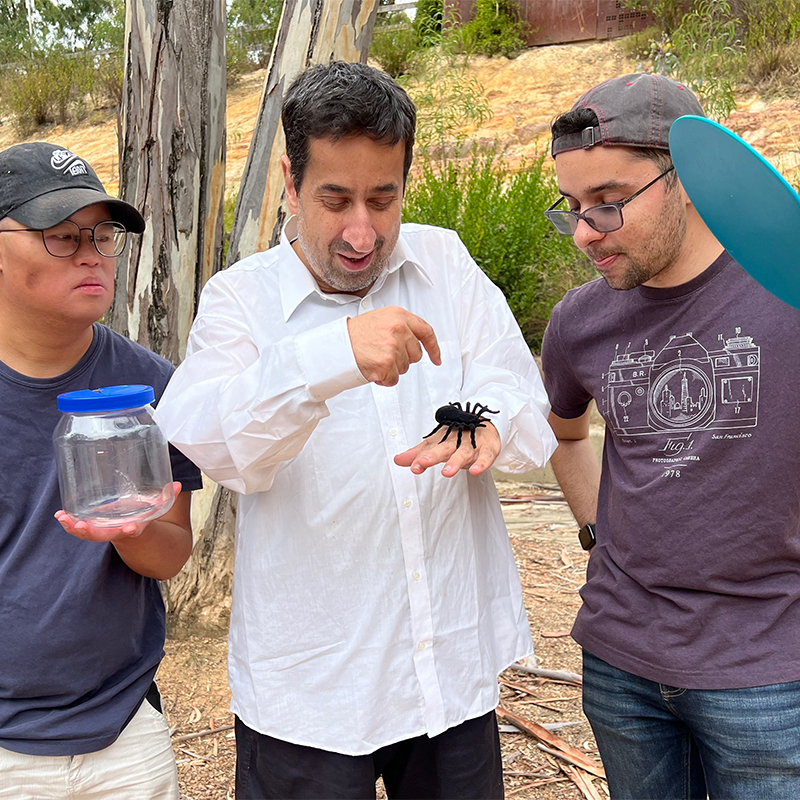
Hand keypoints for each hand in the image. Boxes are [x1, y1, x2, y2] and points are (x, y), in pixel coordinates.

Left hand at [54, 482, 181, 541]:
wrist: (138, 537)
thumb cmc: (146, 518)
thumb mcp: (157, 510)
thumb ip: (166, 498)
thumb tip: (179, 485)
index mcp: (136, 528)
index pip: (134, 530)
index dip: (132, 529)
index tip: (131, 528)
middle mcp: (119, 532)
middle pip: (103, 535)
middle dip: (90, 531)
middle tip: (79, 525)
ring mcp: (106, 532)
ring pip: (88, 534)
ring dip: (74, 527)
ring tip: (62, 517)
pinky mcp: (96, 529)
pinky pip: (82, 529)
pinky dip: (70, 523)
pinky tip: (60, 515)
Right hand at [348, 306, 440, 386]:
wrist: (338, 345)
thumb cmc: (355, 334)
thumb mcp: (381, 319)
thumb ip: (400, 326)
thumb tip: (415, 340)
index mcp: (399, 316)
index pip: (426, 332)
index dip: (434, 347)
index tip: (436, 357)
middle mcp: (399, 329)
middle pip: (416, 354)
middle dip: (404, 358)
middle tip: (385, 353)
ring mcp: (394, 347)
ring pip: (405, 367)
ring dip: (391, 368)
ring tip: (375, 358)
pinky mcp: (387, 363)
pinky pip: (394, 379)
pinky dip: (384, 378)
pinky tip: (373, 368)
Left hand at [394, 422, 500, 477]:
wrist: (485, 422)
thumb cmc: (458, 435)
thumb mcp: (438, 444)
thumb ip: (418, 454)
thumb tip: (397, 460)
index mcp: (443, 441)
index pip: (430, 449)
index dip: (420, 457)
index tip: (413, 466)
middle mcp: (456, 442)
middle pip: (444, 449)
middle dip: (433, 456)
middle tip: (422, 462)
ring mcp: (473, 445)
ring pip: (463, 453)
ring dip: (455, 462)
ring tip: (447, 471)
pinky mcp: (489, 448)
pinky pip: (486, 456)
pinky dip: (482, 463)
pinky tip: (476, 471)